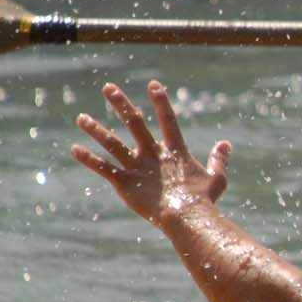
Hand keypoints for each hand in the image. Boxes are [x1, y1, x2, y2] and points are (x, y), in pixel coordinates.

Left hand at [72, 81, 229, 227]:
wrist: (187, 217)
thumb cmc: (203, 201)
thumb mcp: (217, 179)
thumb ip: (219, 160)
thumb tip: (226, 144)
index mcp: (175, 151)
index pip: (167, 120)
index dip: (161, 101)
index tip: (153, 84)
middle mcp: (153, 154)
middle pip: (135, 123)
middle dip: (121, 104)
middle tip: (108, 88)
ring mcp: (138, 168)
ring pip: (113, 144)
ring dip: (96, 130)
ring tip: (81, 118)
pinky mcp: (125, 183)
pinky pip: (105, 168)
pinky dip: (89, 159)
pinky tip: (75, 149)